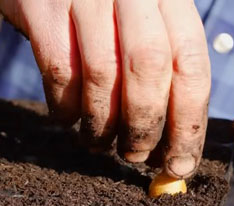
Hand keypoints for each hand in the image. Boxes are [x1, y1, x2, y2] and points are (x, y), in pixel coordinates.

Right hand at [0, 0, 210, 177]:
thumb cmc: (103, 0)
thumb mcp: (144, 13)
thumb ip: (164, 64)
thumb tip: (175, 143)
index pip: (191, 64)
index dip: (189, 121)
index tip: (181, 163)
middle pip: (149, 69)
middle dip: (144, 126)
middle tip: (136, 155)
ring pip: (101, 76)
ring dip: (101, 124)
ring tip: (99, 142)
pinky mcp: (43, 7)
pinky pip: (58, 72)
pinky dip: (65, 107)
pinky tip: (68, 118)